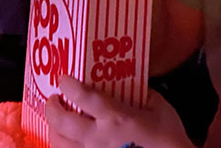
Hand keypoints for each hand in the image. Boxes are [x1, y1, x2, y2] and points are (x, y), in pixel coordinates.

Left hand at [46, 76, 192, 147]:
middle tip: (54, 98)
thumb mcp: (159, 108)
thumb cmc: (168, 139)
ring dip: (54, 129)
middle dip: (52, 108)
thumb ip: (142, 92)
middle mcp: (99, 138)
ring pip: (60, 144)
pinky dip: (64, 146)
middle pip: (62, 123)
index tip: (63, 78)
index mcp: (116, 118)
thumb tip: (129, 82)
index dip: (69, 85)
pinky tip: (68, 140)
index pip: (83, 97)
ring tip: (58, 120)